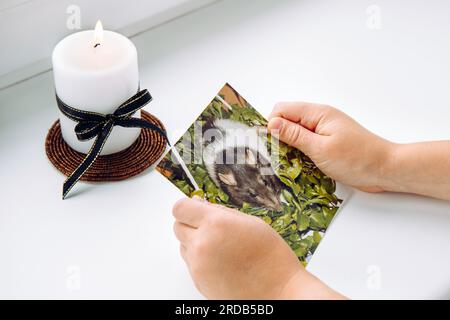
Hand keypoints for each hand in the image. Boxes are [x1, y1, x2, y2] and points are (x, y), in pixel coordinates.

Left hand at [172, 197, 344, 298]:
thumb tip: (200, 204)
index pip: (180, 208)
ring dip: (195, 241)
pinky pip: (190, 262)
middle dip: (190, 223)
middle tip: (211, 227)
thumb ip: (220, 212)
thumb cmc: (271, 256)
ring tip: (221, 247)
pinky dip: (200, 258)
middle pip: (177, 226)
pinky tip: (221, 260)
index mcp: (215, 223)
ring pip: (183, 245)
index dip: (188, 207)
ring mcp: (198, 265)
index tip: (195, 208)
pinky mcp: (198, 281)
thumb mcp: (250, 222)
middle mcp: (202, 244)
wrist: (279, 291)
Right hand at [268, 102, 395, 192]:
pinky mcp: (328, 142)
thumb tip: (271, 123)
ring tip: (291, 162)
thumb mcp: (320, 148)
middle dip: (279, 136)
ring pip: (296, 132)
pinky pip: (306, 143)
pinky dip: (300, 152)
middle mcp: (320, 118)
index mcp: (318, 113)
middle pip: (288, 120)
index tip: (269, 144)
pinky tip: (301, 165)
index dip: (271, 125)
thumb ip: (294, 135)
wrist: (386, 169)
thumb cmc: (357, 159)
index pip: (282, 109)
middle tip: (279, 156)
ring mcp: (324, 130)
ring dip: (290, 146)